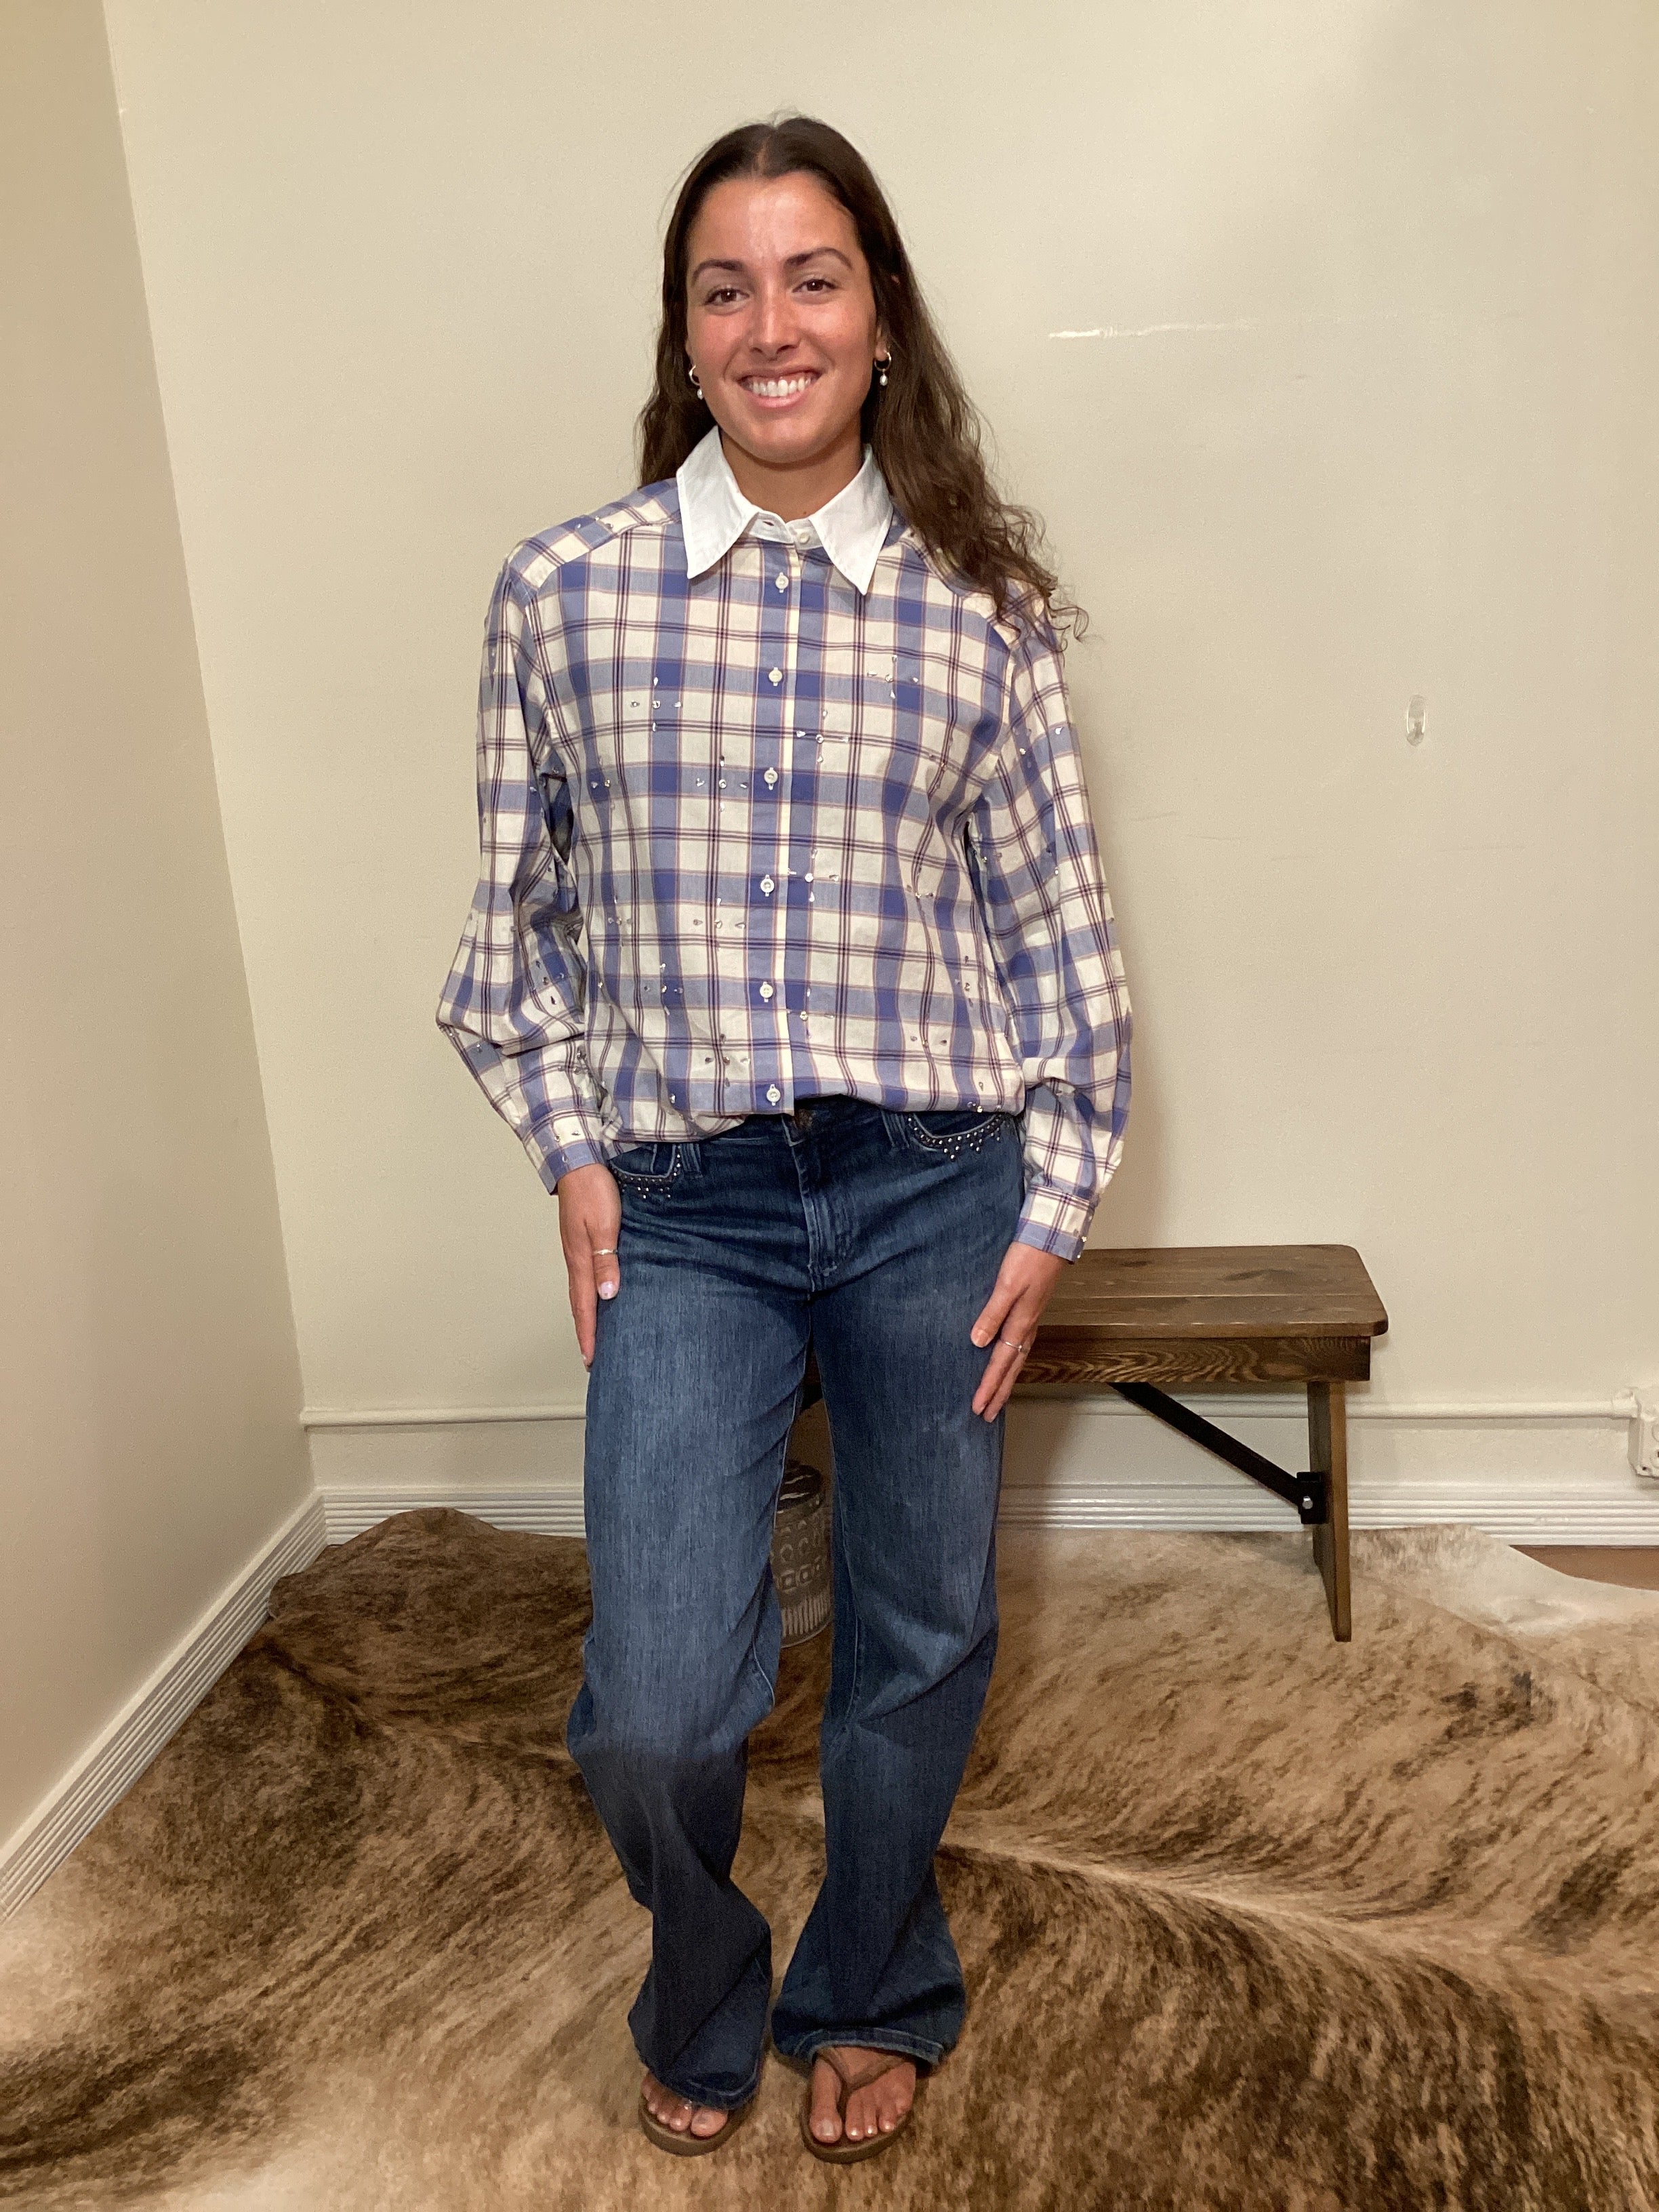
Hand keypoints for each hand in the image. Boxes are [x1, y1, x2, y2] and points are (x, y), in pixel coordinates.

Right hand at [557, 1162, 621, 1368]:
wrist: (578, 1161)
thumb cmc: (593, 1190)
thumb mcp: (604, 1226)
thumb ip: (606, 1261)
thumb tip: (607, 1296)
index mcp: (580, 1260)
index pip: (584, 1306)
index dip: (589, 1334)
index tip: (592, 1360)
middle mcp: (576, 1259)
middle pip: (579, 1304)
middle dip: (586, 1332)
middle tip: (592, 1358)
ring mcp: (577, 1249)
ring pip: (582, 1290)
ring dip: (588, 1315)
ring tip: (595, 1334)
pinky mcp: (582, 1239)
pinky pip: (586, 1275)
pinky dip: (590, 1293)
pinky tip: (600, 1295)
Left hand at [969, 1242, 1067, 1419]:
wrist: (1050, 1239)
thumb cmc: (1029, 1260)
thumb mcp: (1006, 1287)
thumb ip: (992, 1314)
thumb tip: (977, 1343)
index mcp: (1021, 1324)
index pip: (1000, 1364)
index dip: (989, 1387)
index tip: (978, 1407)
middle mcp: (1027, 1327)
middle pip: (1011, 1369)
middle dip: (999, 1393)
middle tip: (986, 1415)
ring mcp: (1030, 1320)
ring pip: (1016, 1360)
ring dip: (1005, 1381)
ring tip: (996, 1398)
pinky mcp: (1029, 1311)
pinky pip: (1019, 1346)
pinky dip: (1011, 1362)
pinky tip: (1005, 1362)